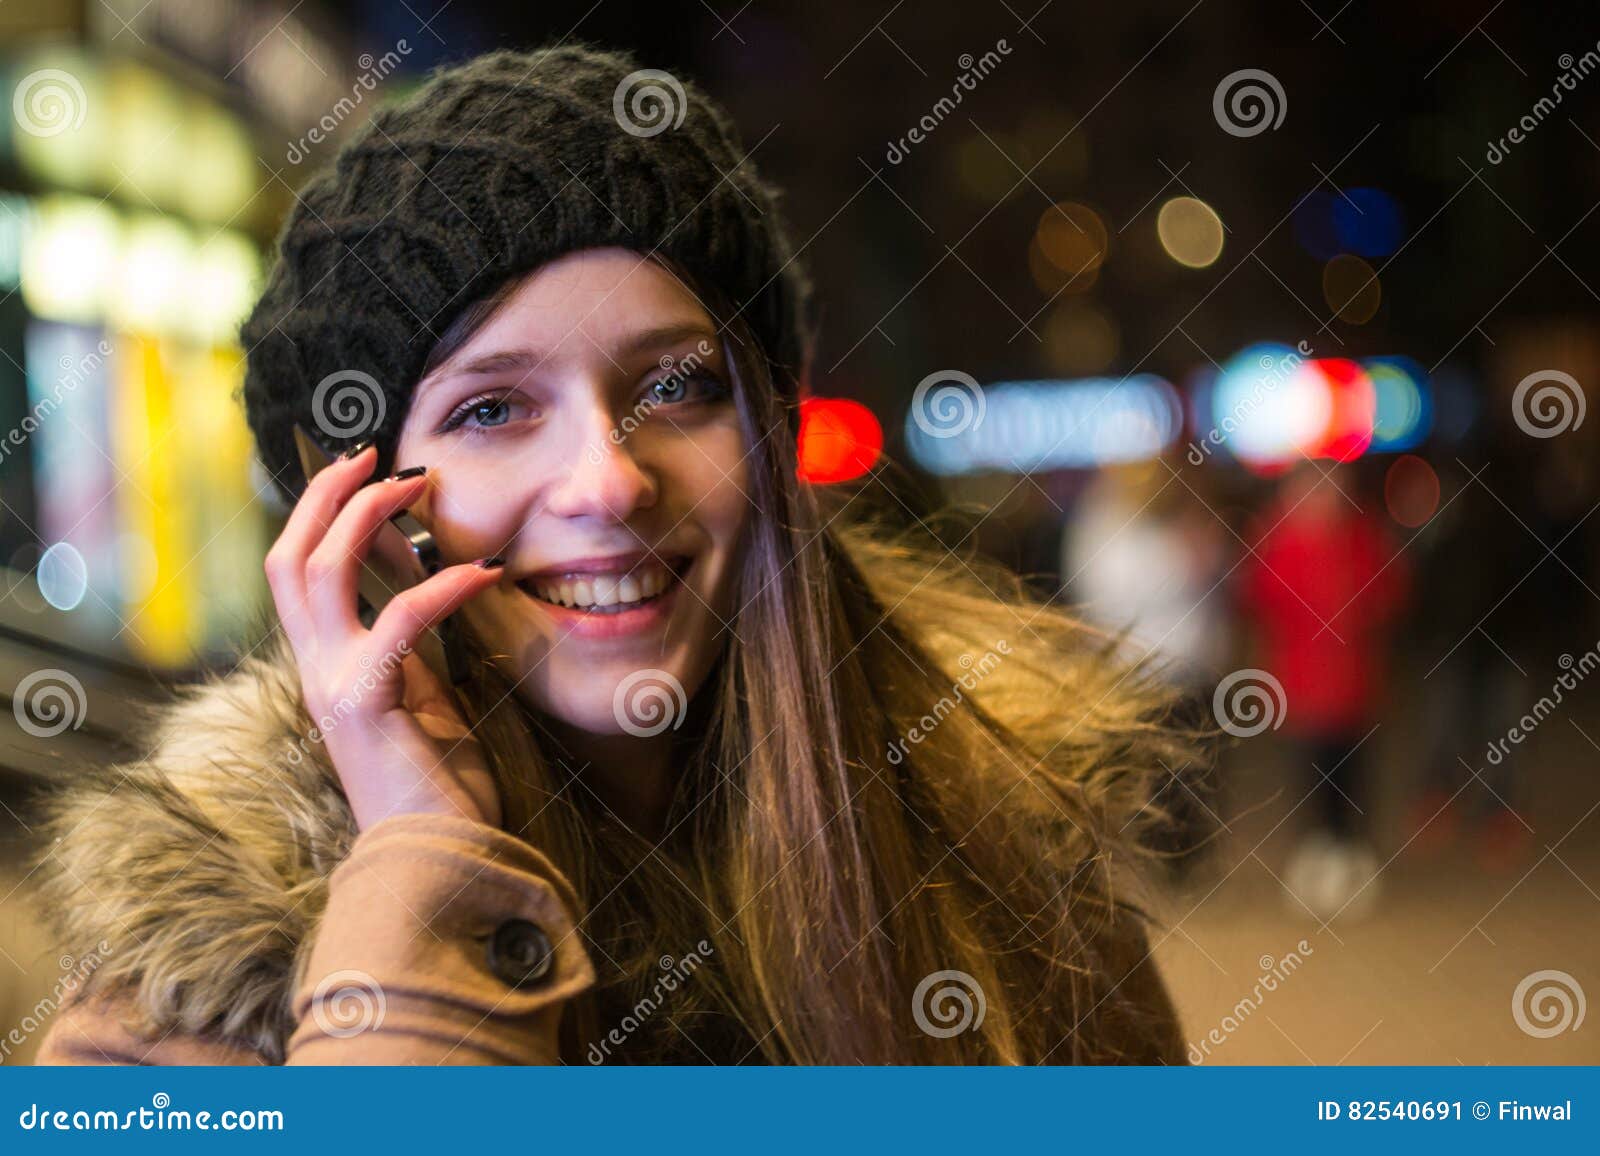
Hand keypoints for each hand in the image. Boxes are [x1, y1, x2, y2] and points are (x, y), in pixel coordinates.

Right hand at [264, 444, 504, 831]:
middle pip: (288, 557)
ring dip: (365, 517)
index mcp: (327, 664)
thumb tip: (421, 577)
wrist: (438, 861)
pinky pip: (398, 624)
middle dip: (325, 495)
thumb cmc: (437, 783)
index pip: (297, 570)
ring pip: (318, 574)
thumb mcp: (421, 691)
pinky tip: (484, 573)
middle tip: (373, 454)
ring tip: (417, 485)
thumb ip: (410, 641)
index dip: (319, 512)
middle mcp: (317, 670)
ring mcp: (335, 686)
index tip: (365, 469)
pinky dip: (440, 586)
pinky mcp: (369, 707)